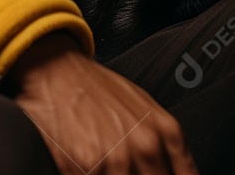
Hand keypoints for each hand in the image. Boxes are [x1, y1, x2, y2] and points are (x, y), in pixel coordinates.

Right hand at [9, 31, 198, 174]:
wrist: (58, 70)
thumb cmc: (99, 89)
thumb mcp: (146, 109)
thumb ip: (166, 146)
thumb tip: (176, 172)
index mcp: (167, 131)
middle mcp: (146, 146)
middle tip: (127, 169)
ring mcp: (117, 159)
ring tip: (108, 167)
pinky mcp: (86, 168)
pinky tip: (91, 168)